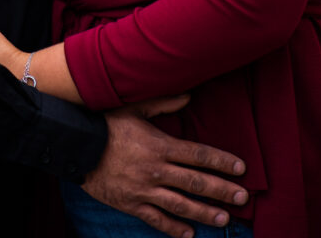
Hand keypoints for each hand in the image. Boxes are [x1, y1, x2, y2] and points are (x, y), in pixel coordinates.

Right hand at [83, 96, 247, 237]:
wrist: (77, 145)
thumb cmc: (106, 122)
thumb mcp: (134, 106)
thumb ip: (163, 103)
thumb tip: (189, 96)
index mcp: (159, 145)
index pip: (198, 154)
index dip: (221, 162)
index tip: (241, 168)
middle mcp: (155, 170)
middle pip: (195, 182)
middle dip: (221, 190)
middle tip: (243, 197)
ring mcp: (143, 190)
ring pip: (180, 205)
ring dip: (204, 213)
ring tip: (224, 219)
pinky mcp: (131, 204)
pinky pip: (155, 220)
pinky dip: (172, 229)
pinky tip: (188, 235)